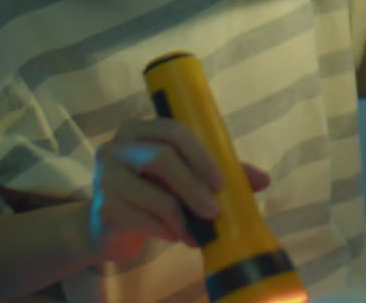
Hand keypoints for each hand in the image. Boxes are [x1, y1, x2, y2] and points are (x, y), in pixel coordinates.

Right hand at [88, 118, 270, 261]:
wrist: (112, 225)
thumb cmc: (155, 190)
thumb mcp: (186, 176)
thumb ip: (221, 171)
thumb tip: (264, 179)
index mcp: (141, 129)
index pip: (174, 130)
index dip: (201, 155)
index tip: (221, 183)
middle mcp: (116, 146)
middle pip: (161, 158)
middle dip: (194, 186)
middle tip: (214, 211)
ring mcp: (104, 176)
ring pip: (152, 194)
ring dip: (182, 215)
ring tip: (198, 231)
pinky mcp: (102, 208)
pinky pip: (140, 219)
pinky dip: (165, 230)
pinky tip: (177, 236)